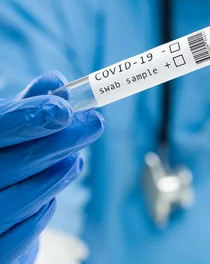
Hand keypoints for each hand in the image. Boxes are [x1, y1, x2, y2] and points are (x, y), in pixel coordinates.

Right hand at [0, 72, 103, 262]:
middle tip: (94, 123)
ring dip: (57, 175)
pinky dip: (43, 212)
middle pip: (11, 164)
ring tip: (74, 160)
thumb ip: (29, 108)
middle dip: (59, 142)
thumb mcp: (7, 132)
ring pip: (22, 199)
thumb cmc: (1, 165)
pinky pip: (25, 233)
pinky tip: (50, 197)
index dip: (28, 118)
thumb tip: (56, 82)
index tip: (66, 109)